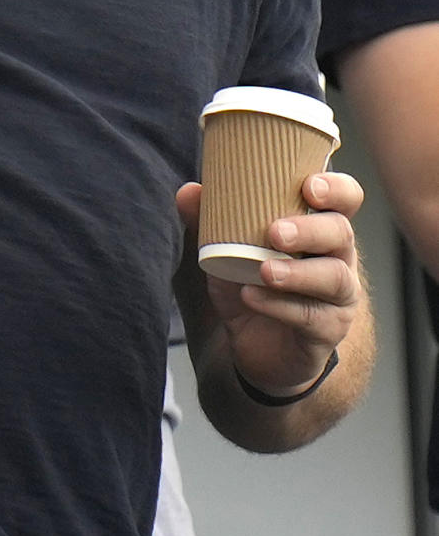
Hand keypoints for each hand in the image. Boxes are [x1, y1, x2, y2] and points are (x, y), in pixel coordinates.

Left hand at [176, 172, 364, 395]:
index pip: (346, 199)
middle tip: (275, 232)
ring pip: (334, 277)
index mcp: (320, 228)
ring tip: (263, 270)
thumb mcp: (226, 252)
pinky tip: (250, 296)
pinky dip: (279, 306)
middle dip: (310, 230)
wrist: (257, 349)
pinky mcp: (327, 330)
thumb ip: (210, 220)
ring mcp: (339, 296)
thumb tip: (188, 191)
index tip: (309, 186)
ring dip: (298, 272)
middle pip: (341, 234)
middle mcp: (338, 258)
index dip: (336, 189)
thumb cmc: (252, 285)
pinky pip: (311, 316)